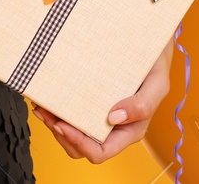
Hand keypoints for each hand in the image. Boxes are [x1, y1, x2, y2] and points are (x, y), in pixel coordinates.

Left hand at [31, 41, 172, 162]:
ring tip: (40, 105)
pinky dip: (54, 110)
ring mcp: (99, 116)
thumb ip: (142, 105)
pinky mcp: (89, 102)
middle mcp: (113, 128)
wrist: (149, 45)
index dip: (79, 144)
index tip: (62, 124)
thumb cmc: (155, 65)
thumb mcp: (157, 83)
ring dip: (52, 123)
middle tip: (44, 112)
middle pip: (80, 147)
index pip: (101, 152)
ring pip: (71, 134)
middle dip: (59, 133)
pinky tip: (46, 97)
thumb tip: (114, 119)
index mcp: (129, 130)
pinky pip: (69, 115)